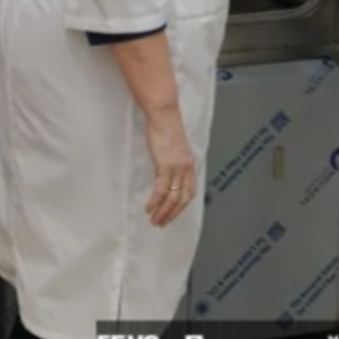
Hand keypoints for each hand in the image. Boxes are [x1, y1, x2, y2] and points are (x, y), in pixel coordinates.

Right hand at [144, 112, 196, 227]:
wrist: (164, 115)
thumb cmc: (166, 128)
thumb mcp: (175, 148)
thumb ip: (175, 162)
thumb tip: (169, 174)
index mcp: (190, 165)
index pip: (190, 193)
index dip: (181, 208)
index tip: (171, 215)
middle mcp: (186, 168)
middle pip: (182, 199)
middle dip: (171, 214)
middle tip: (161, 223)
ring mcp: (177, 168)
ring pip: (172, 198)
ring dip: (162, 212)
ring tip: (154, 220)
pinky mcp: (165, 165)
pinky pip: (161, 189)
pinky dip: (155, 201)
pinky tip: (149, 208)